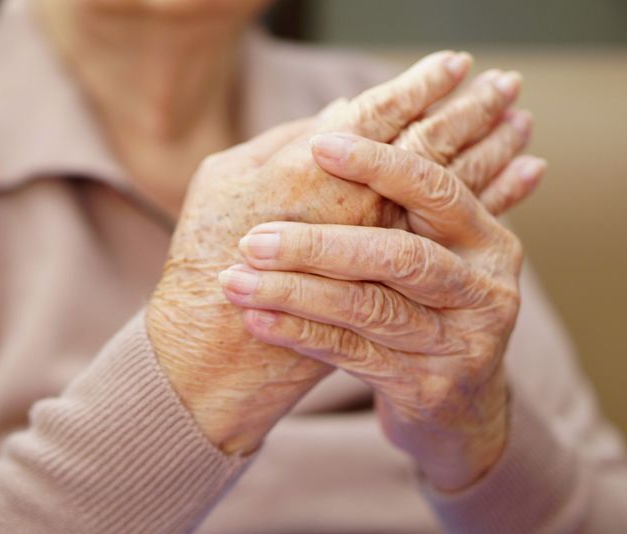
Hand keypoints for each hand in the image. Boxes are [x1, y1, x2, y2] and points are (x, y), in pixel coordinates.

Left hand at [148, 51, 534, 454]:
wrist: (456, 405)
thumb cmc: (425, 306)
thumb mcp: (429, 250)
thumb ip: (394, 201)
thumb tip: (334, 114)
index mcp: (484, 238)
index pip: (434, 189)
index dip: (379, 164)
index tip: (319, 145)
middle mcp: (485, 288)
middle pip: (398, 256)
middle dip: (317, 246)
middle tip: (252, 240)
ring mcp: (460, 344)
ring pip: (369, 308)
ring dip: (295, 292)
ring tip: (235, 282)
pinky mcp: (429, 387)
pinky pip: (353, 354)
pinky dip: (300, 334)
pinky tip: (258, 320)